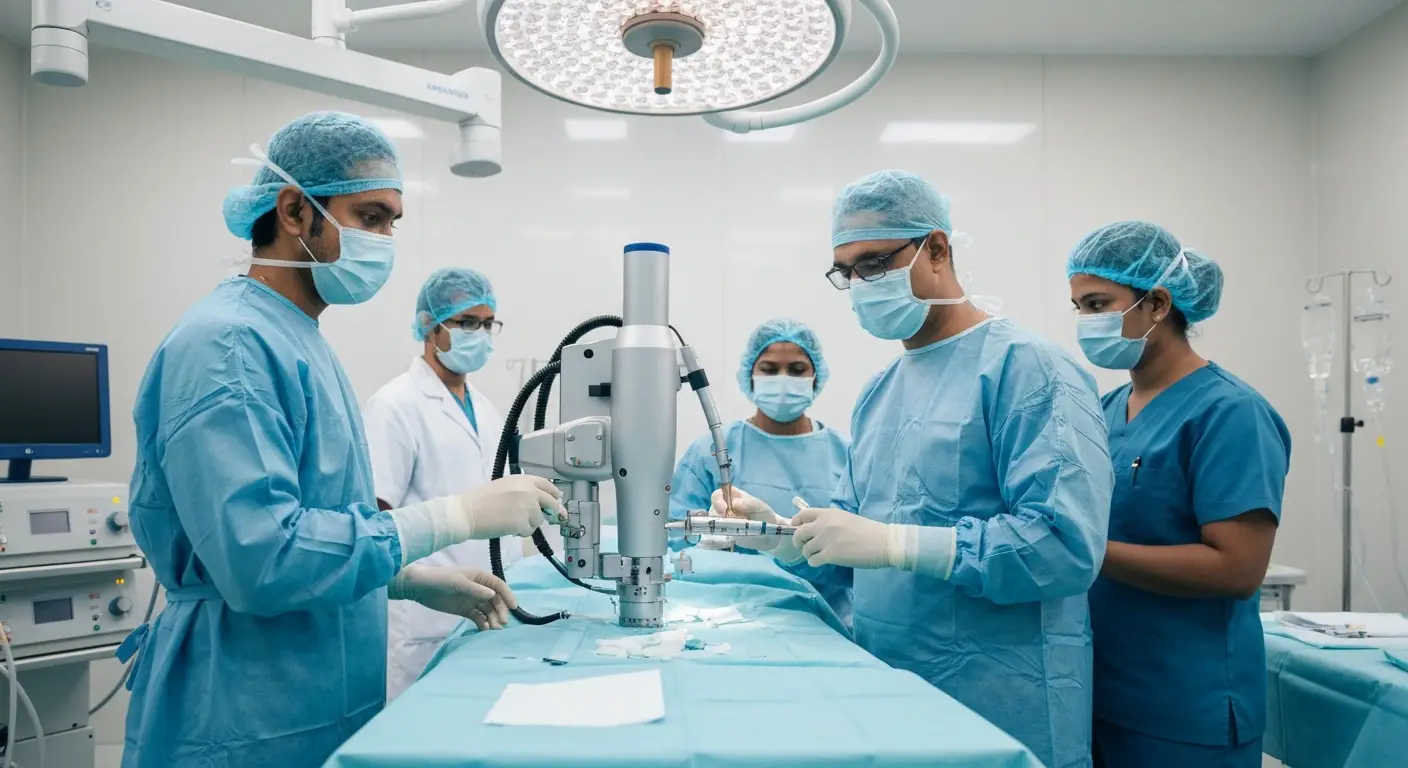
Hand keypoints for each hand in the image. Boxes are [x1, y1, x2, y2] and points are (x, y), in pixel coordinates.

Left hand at [388, 565, 515, 630]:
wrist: (420, 588)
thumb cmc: (440, 580)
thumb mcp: (458, 583)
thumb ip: (476, 589)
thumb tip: (493, 595)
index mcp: (479, 577)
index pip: (498, 586)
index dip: (507, 595)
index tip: (514, 607)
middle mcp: (479, 588)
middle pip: (495, 600)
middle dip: (500, 611)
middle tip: (501, 624)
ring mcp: (472, 600)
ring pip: (488, 610)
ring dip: (493, 618)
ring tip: (493, 629)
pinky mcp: (465, 610)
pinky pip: (478, 617)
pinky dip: (483, 623)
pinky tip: (484, 629)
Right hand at [461, 476, 566, 538]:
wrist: (466, 513)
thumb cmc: (480, 501)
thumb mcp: (504, 487)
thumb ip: (523, 492)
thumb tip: (541, 503)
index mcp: (522, 479)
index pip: (546, 484)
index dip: (553, 493)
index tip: (558, 498)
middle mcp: (529, 490)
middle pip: (551, 503)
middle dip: (553, 512)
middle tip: (554, 518)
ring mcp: (527, 506)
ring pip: (539, 519)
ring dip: (529, 523)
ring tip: (511, 522)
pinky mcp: (523, 522)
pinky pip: (529, 530)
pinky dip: (521, 532)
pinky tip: (508, 529)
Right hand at [709, 487, 787, 524]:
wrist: (770, 531)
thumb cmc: (763, 513)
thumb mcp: (757, 505)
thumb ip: (747, 503)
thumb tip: (734, 503)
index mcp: (732, 496)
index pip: (718, 494)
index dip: (717, 500)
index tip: (723, 508)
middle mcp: (726, 507)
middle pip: (713, 507)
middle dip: (715, 513)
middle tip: (724, 519)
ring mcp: (725, 519)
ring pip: (713, 519)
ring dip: (717, 523)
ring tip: (729, 527)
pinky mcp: (726, 531)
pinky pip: (717, 530)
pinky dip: (718, 531)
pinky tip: (727, 533)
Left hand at [792, 507, 901, 569]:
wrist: (883, 542)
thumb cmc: (868, 530)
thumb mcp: (845, 518)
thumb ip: (829, 521)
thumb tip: (814, 528)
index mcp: (829, 513)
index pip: (803, 514)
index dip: (796, 522)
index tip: (797, 529)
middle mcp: (824, 524)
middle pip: (799, 533)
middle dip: (798, 541)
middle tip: (804, 546)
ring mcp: (826, 540)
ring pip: (805, 549)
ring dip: (809, 553)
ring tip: (817, 555)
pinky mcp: (831, 555)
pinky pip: (813, 560)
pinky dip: (815, 562)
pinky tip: (822, 561)